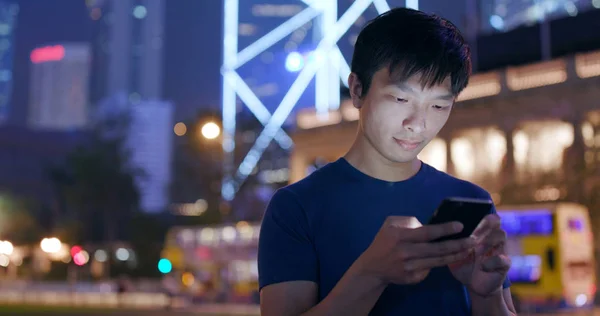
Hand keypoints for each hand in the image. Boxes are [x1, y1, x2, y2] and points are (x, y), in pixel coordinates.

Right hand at [355, 216, 475, 284]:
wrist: (373, 267)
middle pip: (437, 249)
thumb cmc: (384, 241)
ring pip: (438, 261)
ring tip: (468, 249)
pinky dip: (440, 263)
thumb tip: (429, 224)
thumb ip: (409, 221)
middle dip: (457, 244)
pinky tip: (449, 257)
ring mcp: (410, 268)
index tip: (460, 226)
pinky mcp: (413, 278)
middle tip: (473, 240)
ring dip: (455, 255)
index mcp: (400, 236)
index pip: (427, 233)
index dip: (444, 229)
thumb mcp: (390, 224)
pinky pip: (430, 269)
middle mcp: (406, 253)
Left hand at [449, 214, 510, 296]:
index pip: (483, 216)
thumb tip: (438, 228)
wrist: (473, 284)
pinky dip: (492, 261)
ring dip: (488, 240)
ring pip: (501, 235)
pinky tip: (483, 266)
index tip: (472, 212)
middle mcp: (491, 237)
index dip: (480, 212)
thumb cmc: (462, 264)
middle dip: (484, 223)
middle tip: (474, 230)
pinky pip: (503, 259)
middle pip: (493, 222)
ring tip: (476, 248)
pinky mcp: (504, 264)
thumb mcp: (454, 252)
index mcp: (479, 233)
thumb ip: (450, 241)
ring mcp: (499, 249)